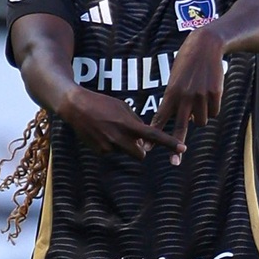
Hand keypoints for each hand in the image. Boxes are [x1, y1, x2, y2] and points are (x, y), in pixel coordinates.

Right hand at [59, 88, 184, 158]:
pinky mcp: (99, 151)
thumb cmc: (101, 103)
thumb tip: (143, 137)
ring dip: (123, 146)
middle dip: (140, 150)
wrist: (75, 107)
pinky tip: (101, 134)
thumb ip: (135, 122)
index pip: (154, 136)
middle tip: (133, 139)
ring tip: (110, 130)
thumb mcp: (122, 107)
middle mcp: (120, 138)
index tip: (183, 148)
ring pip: (124, 153)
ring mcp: (109, 147)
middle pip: (141, 155)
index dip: (169, 143)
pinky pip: (112, 152)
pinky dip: (110, 145)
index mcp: (128, 124)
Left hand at [150, 28, 224, 163]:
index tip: (145, 147)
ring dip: (201, 116)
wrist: (206, 45)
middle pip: (180, 127)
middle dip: (176, 145)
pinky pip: (214, 112)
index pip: (160, 117)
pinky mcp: (215, 94)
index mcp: (171, 92)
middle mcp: (185, 96)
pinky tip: (210, 94)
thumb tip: (181, 119)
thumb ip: (174, 98)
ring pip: (201, 121)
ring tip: (200, 98)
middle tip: (174, 160)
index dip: (153, 133)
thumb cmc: (187, 62)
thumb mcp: (175, 78)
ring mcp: (201, 96)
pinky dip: (212, 108)